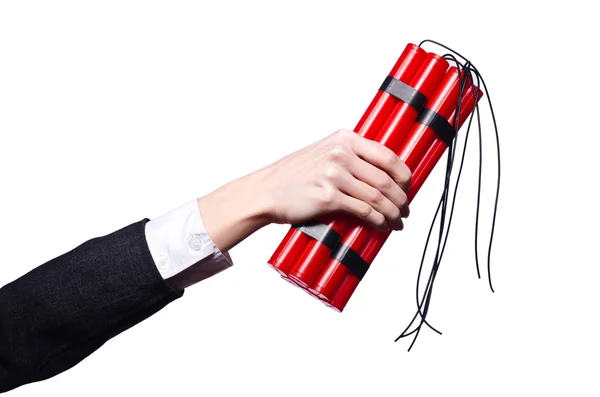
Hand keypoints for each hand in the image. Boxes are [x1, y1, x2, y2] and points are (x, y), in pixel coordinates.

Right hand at [259, 129, 410, 230]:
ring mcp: (334, 175)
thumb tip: (381, 174)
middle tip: (405, 209)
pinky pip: (364, 210)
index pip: (387, 155)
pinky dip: (378, 220)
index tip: (408, 187)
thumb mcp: (323, 152)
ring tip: (397, 221)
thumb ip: (350, 155)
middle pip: (386, 179)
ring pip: (378, 197)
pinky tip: (381, 225)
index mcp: (344, 139)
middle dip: (401, 198)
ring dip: (392, 212)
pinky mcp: (328, 198)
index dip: (404, 175)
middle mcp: (341, 154)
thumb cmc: (294, 175)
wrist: (266, 191)